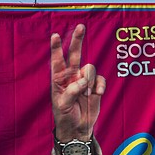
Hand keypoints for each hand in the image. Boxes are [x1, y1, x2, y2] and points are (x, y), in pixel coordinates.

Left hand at [50, 24, 105, 142]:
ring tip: (87, 94)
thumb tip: (83, 81)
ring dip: (89, 80)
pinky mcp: (95, 86)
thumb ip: (71, 91)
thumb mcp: (63, 105)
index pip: (57, 60)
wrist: (78, 128)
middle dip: (77, 40)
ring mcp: (84, 80)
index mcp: (59, 79)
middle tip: (80, 26)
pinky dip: (99, 86)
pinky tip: (96, 95)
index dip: (56, 48)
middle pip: (74, 54)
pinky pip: (100, 79)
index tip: (54, 35)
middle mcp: (71, 76)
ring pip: (90, 68)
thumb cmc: (65, 116)